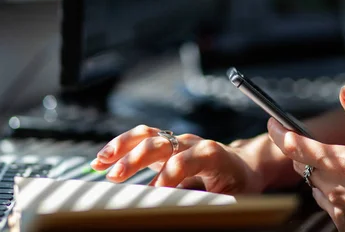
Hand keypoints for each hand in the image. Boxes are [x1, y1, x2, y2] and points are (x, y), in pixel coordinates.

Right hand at [90, 126, 265, 193]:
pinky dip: (120, 146)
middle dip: (137, 158)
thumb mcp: (231, 198)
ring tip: (100, 161)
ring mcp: (178, 140)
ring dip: (122, 146)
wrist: (244, 164)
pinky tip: (101, 160)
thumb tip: (183, 210)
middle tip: (117, 177)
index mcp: (213, 155)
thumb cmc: (238, 184)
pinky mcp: (167, 142)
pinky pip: (142, 138)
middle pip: (162, 143)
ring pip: (148, 135)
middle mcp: (193, 143)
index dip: (168, 176)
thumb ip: (208, 202)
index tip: (152, 193)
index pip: (185, 160)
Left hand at [268, 86, 344, 231]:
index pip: (299, 147)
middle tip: (324, 148)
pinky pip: (330, 207)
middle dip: (306, 154)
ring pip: (316, 187)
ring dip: (324, 176)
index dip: (280, 133)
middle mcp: (339, 190)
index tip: (272, 123)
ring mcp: (341, 213)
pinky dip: (337, 196)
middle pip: (304, 167)